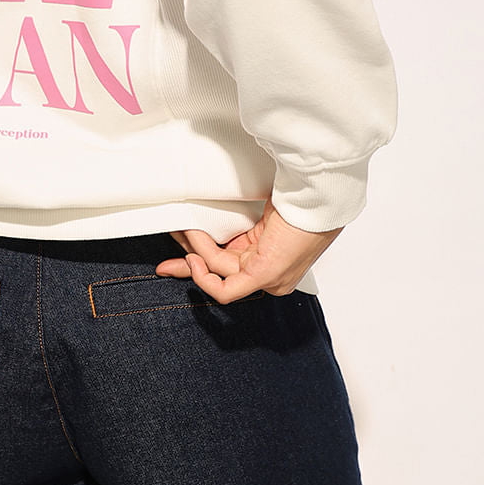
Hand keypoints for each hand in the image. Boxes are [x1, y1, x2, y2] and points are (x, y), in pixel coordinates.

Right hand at [154, 198, 342, 302]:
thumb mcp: (262, 215)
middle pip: (219, 276)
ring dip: (197, 250)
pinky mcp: (264, 275)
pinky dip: (204, 275)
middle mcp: (272, 278)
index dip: (201, 267)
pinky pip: (225, 290)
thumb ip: (240, 227)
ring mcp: (269, 280)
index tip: (179, 256)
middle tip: (164, 264)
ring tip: (187, 228)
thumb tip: (208, 219)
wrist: (319, 194)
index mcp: (272, 263)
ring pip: (217, 272)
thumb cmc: (299, 199)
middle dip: (188, 268)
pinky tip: (195, 256)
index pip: (231, 273)